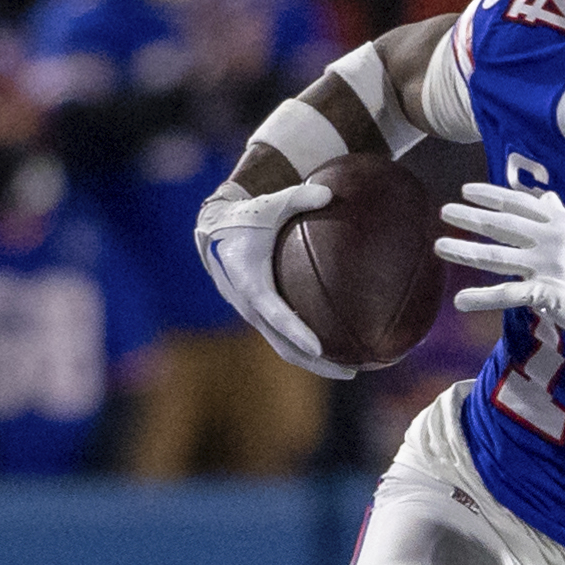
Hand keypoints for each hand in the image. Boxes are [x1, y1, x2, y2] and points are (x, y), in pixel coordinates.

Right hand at [195, 181, 351, 379]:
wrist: (214, 231)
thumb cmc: (246, 217)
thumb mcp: (270, 203)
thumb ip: (300, 197)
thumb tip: (331, 192)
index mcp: (250, 281)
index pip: (275, 313)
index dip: (296, 331)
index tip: (319, 347)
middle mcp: (250, 305)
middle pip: (283, 345)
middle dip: (315, 363)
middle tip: (351, 372)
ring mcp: (253, 314)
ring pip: (284, 348)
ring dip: (314, 363)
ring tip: (350, 369)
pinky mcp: (259, 315)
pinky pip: (284, 338)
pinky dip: (307, 347)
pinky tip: (336, 349)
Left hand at [436, 182, 564, 349]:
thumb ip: (560, 216)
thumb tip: (548, 197)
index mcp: (559, 223)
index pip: (518, 204)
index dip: (491, 196)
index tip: (466, 191)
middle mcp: (551, 239)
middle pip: (502, 226)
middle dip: (470, 218)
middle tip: (444, 212)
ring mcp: (547, 266)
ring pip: (497, 256)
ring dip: (464, 251)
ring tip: (439, 246)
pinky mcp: (544, 294)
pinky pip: (506, 295)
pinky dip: (481, 298)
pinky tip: (460, 300)